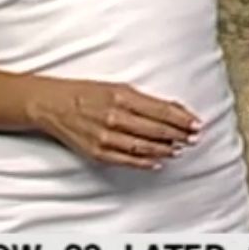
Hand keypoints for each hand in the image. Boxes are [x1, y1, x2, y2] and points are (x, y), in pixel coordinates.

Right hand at [27, 78, 200, 169]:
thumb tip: (171, 109)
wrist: (52, 105)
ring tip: (180, 149)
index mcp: (121, 96)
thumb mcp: (116, 87)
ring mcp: (106, 137)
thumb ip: (143, 100)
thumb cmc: (85, 92)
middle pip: (156, 129)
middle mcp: (115, 116)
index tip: (196, 123)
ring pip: (145, 147)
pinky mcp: (98, 152)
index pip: (161, 110)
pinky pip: (128, 160)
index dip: (182, 118)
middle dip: (179, 135)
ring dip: (166, 149)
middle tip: (193, 137)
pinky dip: (146, 162)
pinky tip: (158, 161)